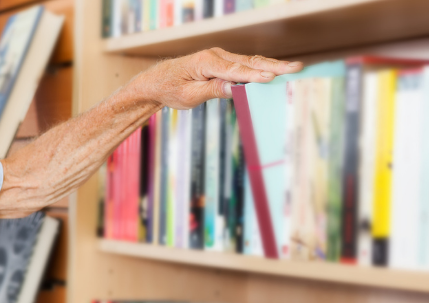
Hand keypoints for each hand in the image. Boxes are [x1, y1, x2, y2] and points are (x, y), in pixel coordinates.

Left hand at [131, 47, 303, 109]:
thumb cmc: (170, 89)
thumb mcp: (188, 96)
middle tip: (296, 68)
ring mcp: (220, 57)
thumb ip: (212, 90)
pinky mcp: (222, 62)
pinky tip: (276, 71)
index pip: (234, 70)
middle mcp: (215, 56)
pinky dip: (260, 67)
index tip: (272, 78)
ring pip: (249, 62)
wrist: (157, 81)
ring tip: (293, 68)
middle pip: (248, 62)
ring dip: (271, 65)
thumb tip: (235, 88)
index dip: (254, 75)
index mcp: (206, 62)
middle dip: (273, 66)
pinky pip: (244, 65)